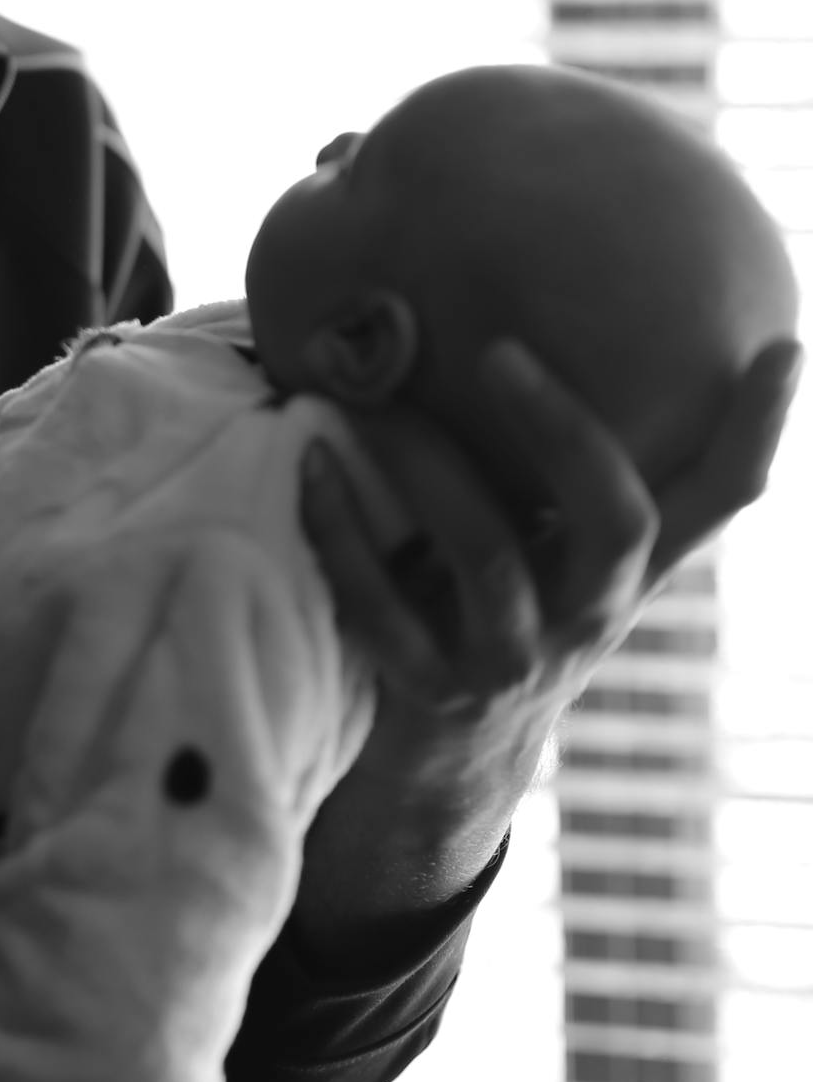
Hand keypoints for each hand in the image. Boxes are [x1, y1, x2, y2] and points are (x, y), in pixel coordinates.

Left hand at [291, 336, 801, 963]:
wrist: (444, 762)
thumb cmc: (497, 610)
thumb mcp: (554, 551)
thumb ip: (556, 471)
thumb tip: (518, 319)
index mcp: (626, 571)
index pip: (716, 501)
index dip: (754, 431)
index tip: (784, 346)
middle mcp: (588, 616)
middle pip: (618, 523)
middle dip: (564, 433)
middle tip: (499, 351)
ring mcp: (512, 661)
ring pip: (487, 558)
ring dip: (423, 466)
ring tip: (370, 401)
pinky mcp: (429, 691)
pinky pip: (381, 607)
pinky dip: (339, 530)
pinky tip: (314, 466)